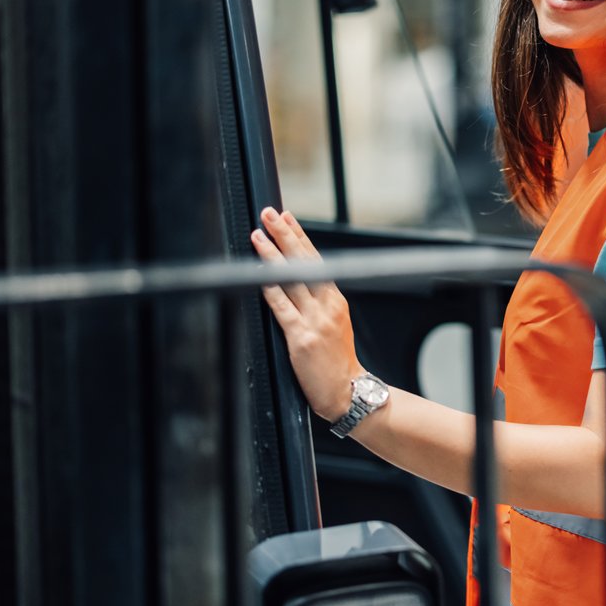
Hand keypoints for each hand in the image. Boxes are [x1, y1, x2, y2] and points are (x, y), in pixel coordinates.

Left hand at [250, 207, 362, 419]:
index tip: (287, 217)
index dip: (300, 237)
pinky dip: (270, 289)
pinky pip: (282, 309)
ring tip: (257, 236)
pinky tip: (259, 275)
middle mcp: (328, 306)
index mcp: (336, 300)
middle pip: (304, 262)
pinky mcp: (302, 338)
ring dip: (271, 256)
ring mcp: (315, 321)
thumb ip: (319, 304)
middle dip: (285, 235)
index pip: (317, 260)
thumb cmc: (338, 362)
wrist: (348, 391)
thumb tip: (295, 284)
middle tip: (270, 214)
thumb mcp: (336, 325)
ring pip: (291, 280)